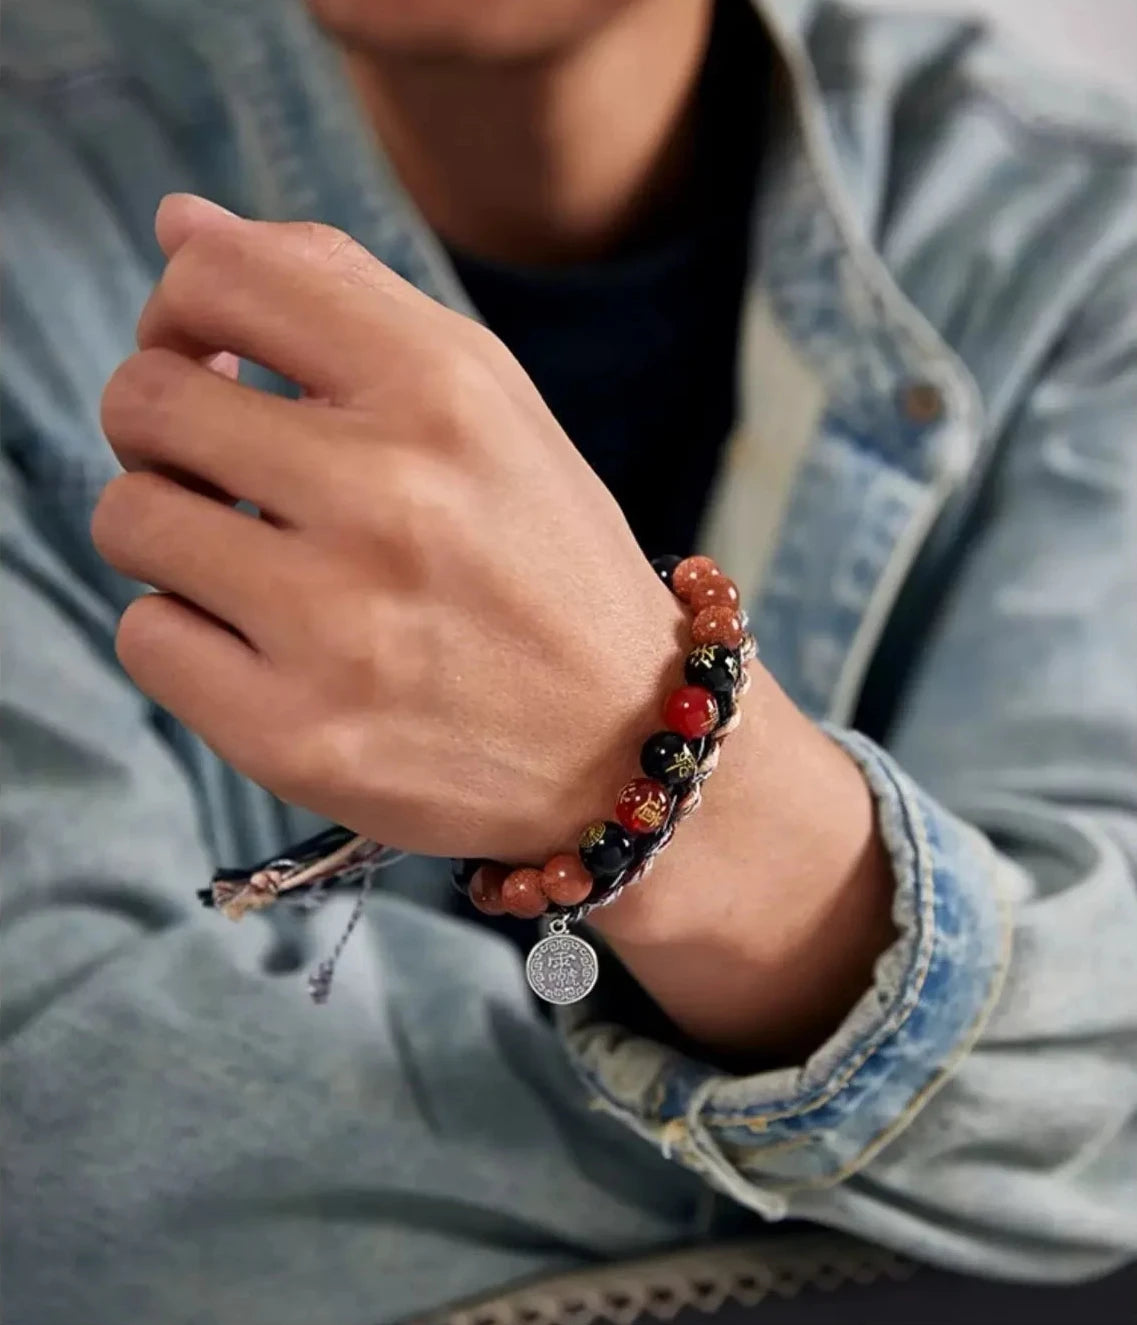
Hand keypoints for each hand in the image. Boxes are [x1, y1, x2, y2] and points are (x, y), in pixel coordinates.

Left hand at [94, 194, 684, 861]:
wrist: (623, 740)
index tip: (209, 358)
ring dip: (171, 535)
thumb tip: (176, 224)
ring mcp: (341, 627)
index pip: (213, 276)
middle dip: (160, 428)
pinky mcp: (297, 737)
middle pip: (144, 399)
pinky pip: (146, 640)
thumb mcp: (487, 401)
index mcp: (443, 391)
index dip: (178, 309)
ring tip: (248, 564)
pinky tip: (260, 645)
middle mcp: (393, 498)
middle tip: (218, 473)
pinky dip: (186, 636)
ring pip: (130, 521)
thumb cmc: (544, 558)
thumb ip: (339, 295)